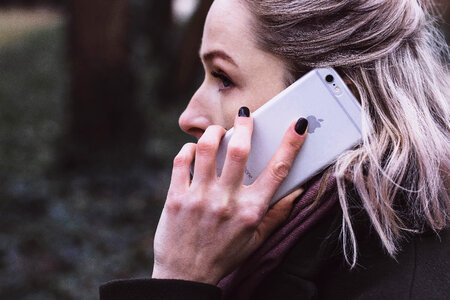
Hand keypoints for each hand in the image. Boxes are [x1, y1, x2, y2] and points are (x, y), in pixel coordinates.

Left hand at [152, 110, 307, 284]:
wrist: (184, 276)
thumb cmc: (224, 255)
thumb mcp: (257, 239)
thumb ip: (278, 214)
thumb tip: (298, 190)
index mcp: (251, 211)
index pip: (278, 170)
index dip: (291, 143)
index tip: (299, 124)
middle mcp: (226, 201)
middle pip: (239, 150)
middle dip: (245, 126)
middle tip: (245, 117)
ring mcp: (199, 197)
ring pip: (206, 148)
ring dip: (214, 133)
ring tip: (218, 132)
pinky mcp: (176, 197)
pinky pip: (181, 160)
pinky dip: (188, 149)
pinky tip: (194, 150)